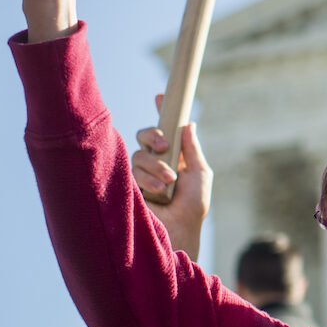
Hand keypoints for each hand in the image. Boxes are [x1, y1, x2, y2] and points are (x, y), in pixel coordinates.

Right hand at [130, 94, 211, 255]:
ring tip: (168, 183)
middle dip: (151, 135)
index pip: (163, 129)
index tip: (161, 96)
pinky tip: (158, 190)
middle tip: (163, 145)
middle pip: (143, 136)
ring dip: (155, 166)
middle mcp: (154, 162)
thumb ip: (192, 149)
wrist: (180, 230)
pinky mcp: (126, 186)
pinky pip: (129, 171)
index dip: (161, 112)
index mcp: (172, 156)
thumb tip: (188, 123)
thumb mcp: (199, 173)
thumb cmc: (193, 205)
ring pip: (137, 154)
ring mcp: (138, 174)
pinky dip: (146, 178)